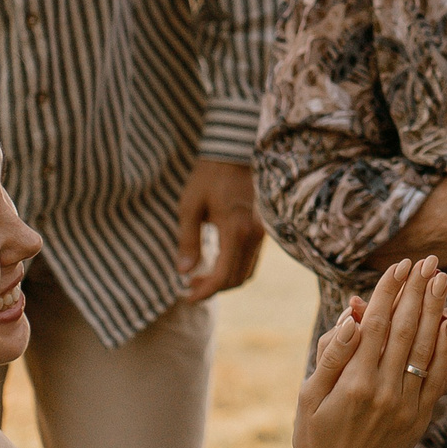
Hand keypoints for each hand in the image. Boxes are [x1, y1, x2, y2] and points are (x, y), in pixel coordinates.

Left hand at [177, 158, 263, 299]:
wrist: (233, 152)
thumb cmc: (208, 177)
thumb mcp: (190, 206)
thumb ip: (187, 240)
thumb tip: (184, 271)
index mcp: (235, 230)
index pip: (223, 276)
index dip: (205, 291)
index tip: (186, 295)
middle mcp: (254, 235)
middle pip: (238, 279)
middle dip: (213, 289)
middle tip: (189, 287)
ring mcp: (262, 233)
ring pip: (247, 271)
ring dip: (224, 280)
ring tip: (199, 277)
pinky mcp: (262, 229)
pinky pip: (251, 259)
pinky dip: (234, 268)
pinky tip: (215, 263)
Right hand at [293, 258, 446, 447]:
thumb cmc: (315, 437)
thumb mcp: (310, 395)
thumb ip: (331, 356)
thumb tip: (350, 319)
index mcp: (353, 382)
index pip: (375, 325)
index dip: (388, 292)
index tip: (399, 266)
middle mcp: (383, 391)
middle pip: (404, 329)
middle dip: (416, 291)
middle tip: (428, 261)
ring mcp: (405, 406)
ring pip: (424, 348)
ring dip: (434, 311)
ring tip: (441, 280)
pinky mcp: (419, 418)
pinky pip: (436, 377)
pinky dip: (445, 349)